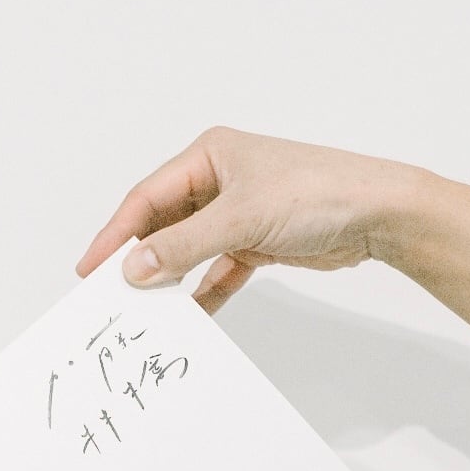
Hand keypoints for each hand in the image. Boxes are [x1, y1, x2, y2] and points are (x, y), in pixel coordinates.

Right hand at [78, 126, 426, 312]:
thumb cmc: (317, 193)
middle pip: (164, 223)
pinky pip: (218, 269)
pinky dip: (205, 290)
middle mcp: (220, 179)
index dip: (116, 233)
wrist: (378, 213)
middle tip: (110, 292)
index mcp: (209, 156)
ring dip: (171, 276)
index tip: (91, 268)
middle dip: (140, 257)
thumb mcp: (240, 218)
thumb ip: (183, 246)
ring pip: (189, 248)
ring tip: (145, 307)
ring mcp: (239, 211)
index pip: (147, 197)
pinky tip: (191, 315)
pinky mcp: (258, 239)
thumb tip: (133, 268)